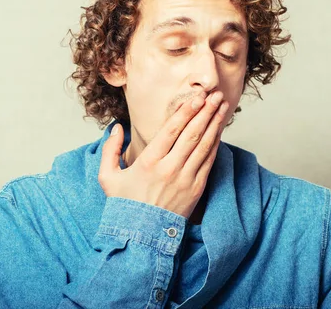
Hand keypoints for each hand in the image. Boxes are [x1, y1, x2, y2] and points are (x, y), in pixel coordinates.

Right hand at [98, 91, 228, 218]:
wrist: (142, 236)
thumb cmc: (125, 205)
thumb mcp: (108, 178)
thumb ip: (110, 150)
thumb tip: (116, 127)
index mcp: (149, 162)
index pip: (172, 130)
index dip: (186, 110)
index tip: (197, 96)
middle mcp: (169, 168)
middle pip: (192, 133)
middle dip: (205, 111)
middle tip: (215, 94)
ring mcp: (185, 179)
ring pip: (204, 145)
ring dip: (214, 123)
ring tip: (222, 106)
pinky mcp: (196, 189)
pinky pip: (208, 161)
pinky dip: (215, 143)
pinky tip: (219, 130)